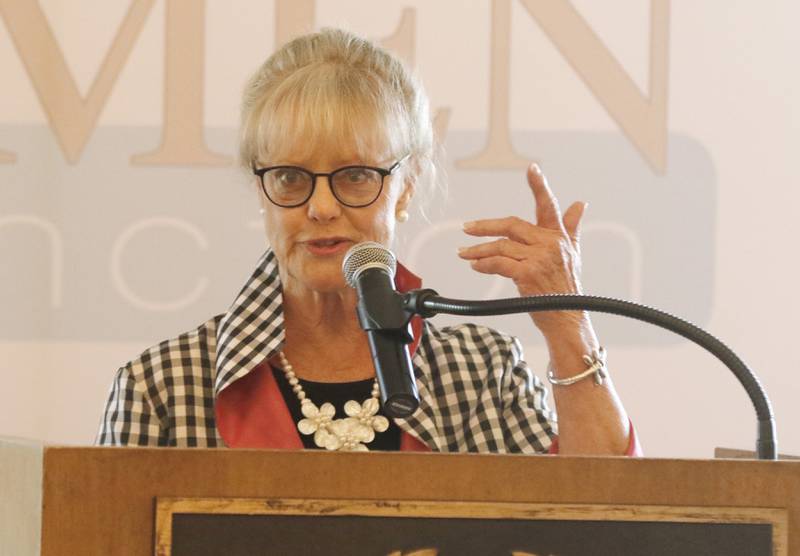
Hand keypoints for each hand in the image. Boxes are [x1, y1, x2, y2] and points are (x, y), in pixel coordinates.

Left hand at [457, 163, 587, 331]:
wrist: (567, 319)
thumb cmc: (566, 289)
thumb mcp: (572, 255)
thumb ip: (571, 227)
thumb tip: (581, 203)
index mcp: (559, 236)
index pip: (548, 207)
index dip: (539, 186)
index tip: (531, 168)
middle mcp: (551, 244)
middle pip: (512, 225)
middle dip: (485, 226)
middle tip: (466, 228)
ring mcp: (540, 258)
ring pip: (501, 246)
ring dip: (478, 250)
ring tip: (464, 253)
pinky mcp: (528, 274)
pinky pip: (499, 264)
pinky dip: (483, 264)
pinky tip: (475, 265)